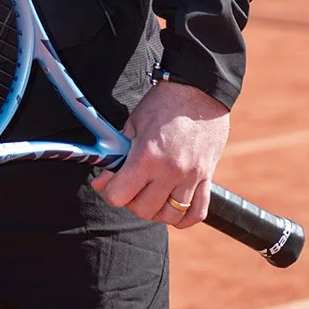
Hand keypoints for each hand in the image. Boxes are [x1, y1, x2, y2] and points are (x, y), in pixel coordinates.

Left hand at [90, 78, 229, 229]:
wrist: (199, 91)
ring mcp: (192, 177)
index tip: (112, 184)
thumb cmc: (162, 105)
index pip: (120, 196)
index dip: (111, 192)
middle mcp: (170, 171)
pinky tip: (173, 205)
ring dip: (157, 211)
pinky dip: (184, 217)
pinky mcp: (208, 177)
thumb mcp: (132, 125)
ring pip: (170, 216)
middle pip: (143, 210)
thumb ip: (117, 157)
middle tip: (132, 188)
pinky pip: (197, 213)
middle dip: (131, 202)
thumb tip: (100, 183)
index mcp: (147, 156)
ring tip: (152, 195)